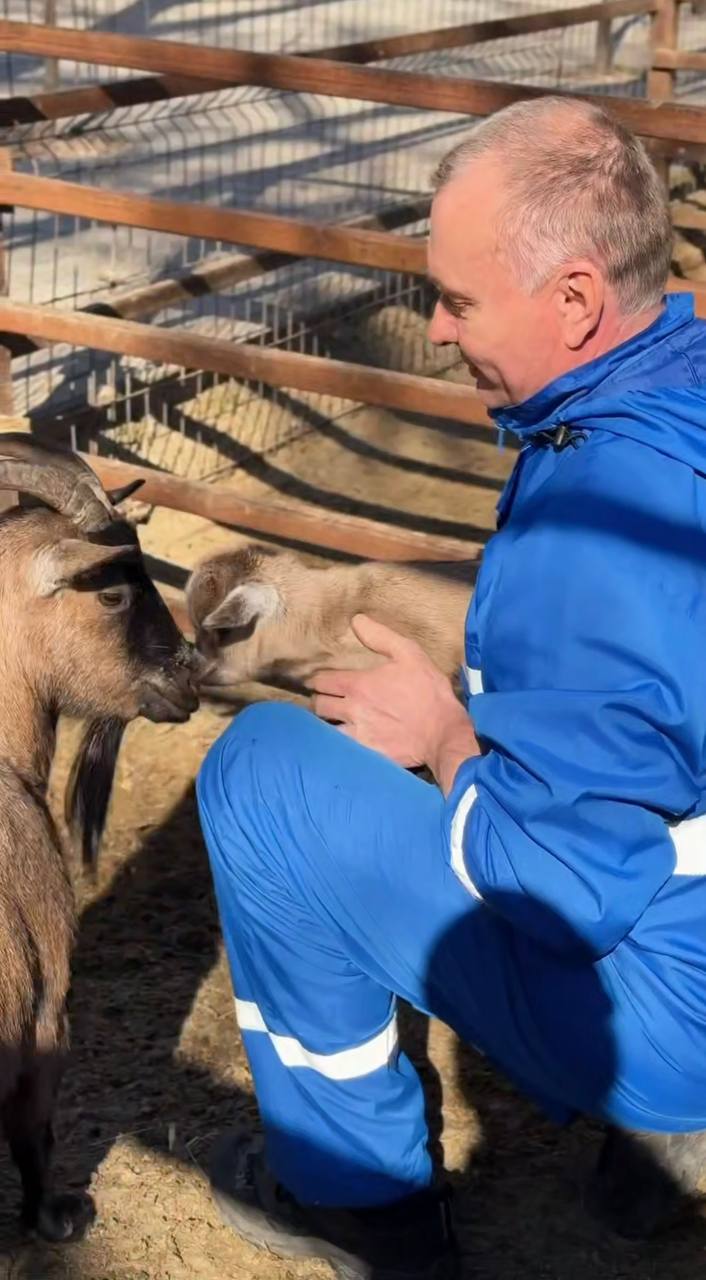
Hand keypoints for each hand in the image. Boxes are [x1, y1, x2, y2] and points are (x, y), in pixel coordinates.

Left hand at [310, 614, 478, 790]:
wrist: (443, 732)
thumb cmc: (428, 691)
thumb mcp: (409, 654)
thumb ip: (380, 636)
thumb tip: (356, 620)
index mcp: (358, 684)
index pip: (322, 681)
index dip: (318, 680)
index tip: (321, 681)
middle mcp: (351, 709)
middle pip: (319, 705)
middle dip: (320, 700)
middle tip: (327, 699)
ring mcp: (357, 734)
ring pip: (326, 729)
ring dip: (327, 723)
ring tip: (333, 720)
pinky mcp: (365, 753)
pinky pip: (340, 749)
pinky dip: (338, 744)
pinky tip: (344, 742)